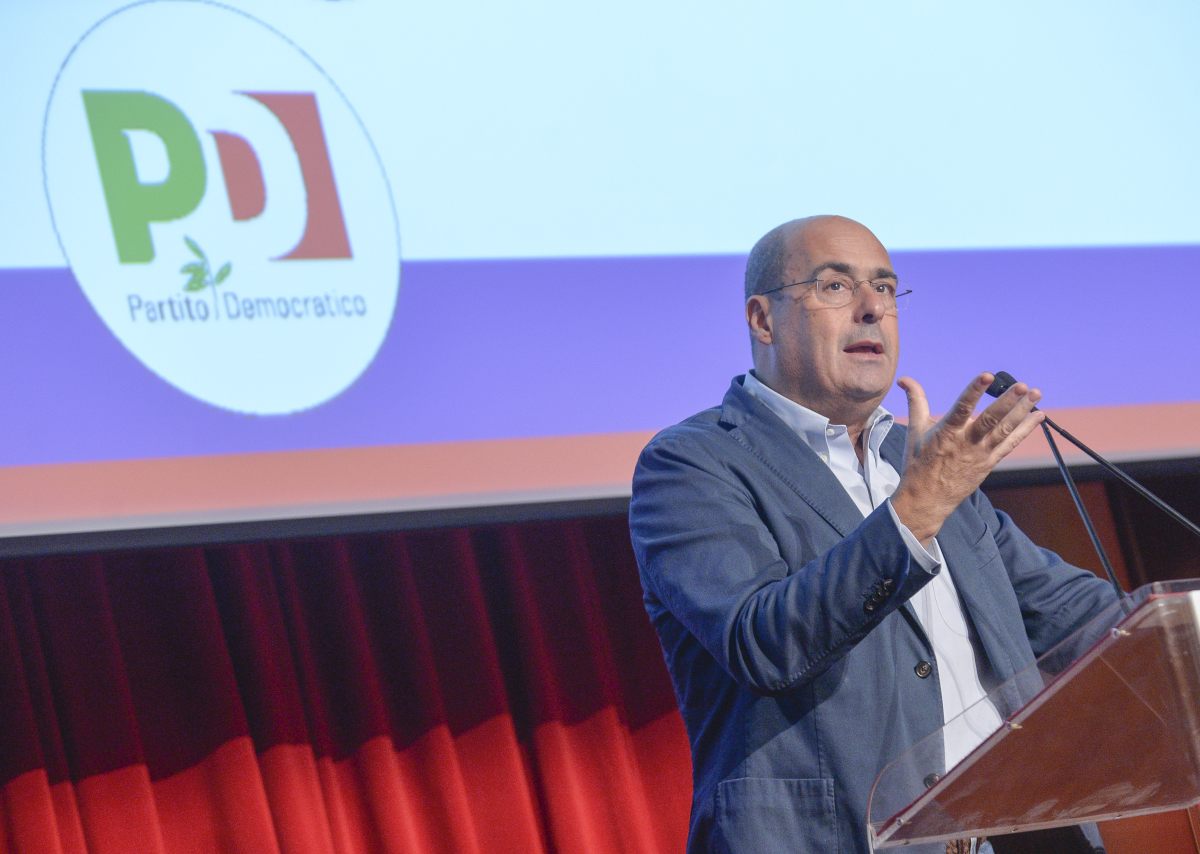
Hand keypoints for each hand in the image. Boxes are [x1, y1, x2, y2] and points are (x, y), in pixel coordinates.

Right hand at [890, 372, 1044, 543]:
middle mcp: (966, 443)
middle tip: (1023, 387)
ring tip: (1036, 394)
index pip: (962, 408)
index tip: (988, 376)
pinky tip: (1038, 416)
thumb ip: (916, 400)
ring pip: (1005, 430)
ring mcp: (981, 454)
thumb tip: (905, 379)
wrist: (927, 499)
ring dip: (1022, 412)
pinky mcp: (989, 462)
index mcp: (946, 432)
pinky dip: (1025, 430)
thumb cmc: (918, 463)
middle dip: (1008, 402)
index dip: (975, 391)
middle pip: (991, 420)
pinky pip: (1011, 444)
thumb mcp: (915, 430)